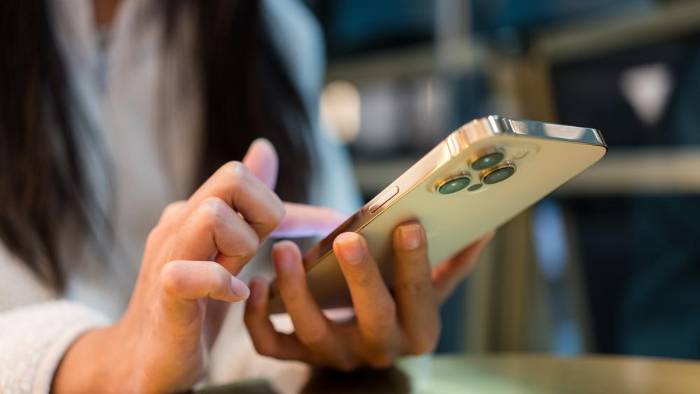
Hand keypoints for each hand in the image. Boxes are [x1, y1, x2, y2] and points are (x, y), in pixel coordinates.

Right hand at [52, 140, 341, 393]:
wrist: (141, 360)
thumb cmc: (191, 303)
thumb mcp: (229, 247)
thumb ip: (247, 205)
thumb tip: (264, 148)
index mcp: (194, 213)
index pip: (244, 178)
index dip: (287, 206)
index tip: (323, 229)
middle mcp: (178, 225)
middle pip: (232, 177)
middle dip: (263, 213)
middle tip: (255, 254)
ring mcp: (168, 256)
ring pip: (212, 214)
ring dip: (241, 246)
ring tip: (236, 275)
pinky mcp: (165, 294)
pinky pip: (191, 272)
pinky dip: (221, 283)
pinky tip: (233, 295)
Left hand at [244, 224, 493, 369]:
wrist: (362, 342)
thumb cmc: (398, 303)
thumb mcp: (430, 289)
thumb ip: (454, 260)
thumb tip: (484, 225)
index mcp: (418, 331)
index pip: (421, 299)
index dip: (416, 264)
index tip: (409, 224)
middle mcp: (379, 349)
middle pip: (373, 319)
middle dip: (361, 279)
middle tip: (348, 238)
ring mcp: (337, 356)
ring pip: (315, 333)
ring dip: (297, 292)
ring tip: (286, 250)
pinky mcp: (300, 356)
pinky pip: (272, 346)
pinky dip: (258, 318)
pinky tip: (258, 283)